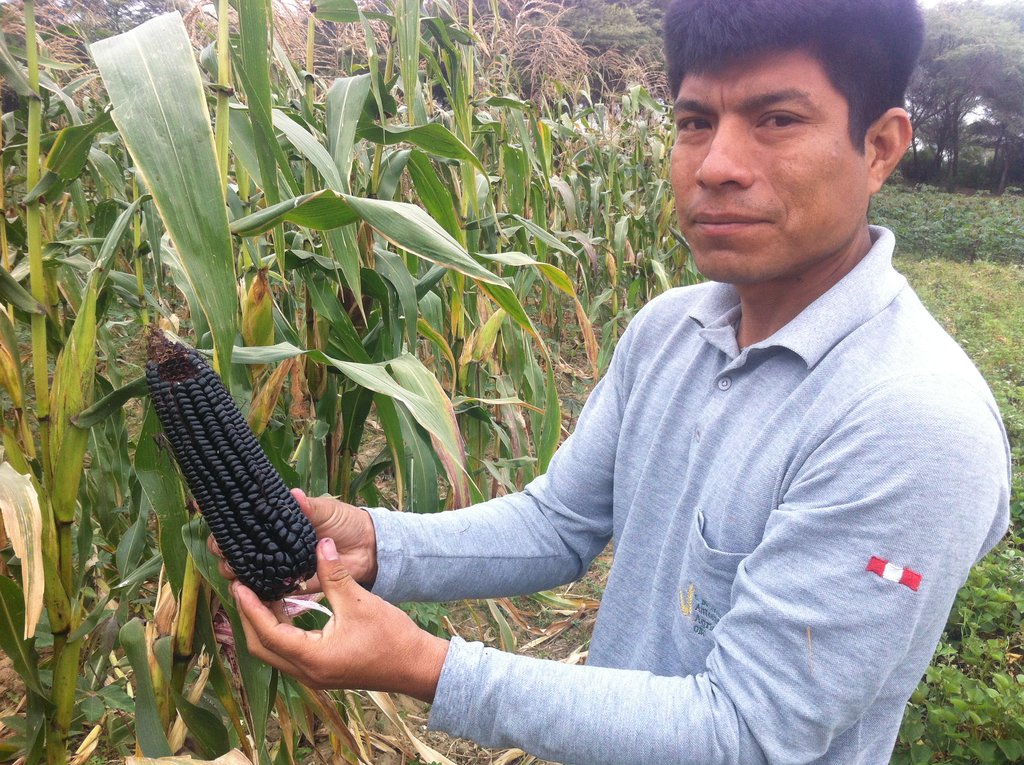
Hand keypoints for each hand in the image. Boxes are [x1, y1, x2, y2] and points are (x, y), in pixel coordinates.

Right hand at [208, 488, 378, 590]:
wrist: (367, 549)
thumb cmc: (345, 522)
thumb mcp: (326, 510)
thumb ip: (308, 507)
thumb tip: (293, 494)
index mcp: (276, 521)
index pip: (242, 522)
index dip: (226, 526)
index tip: (220, 528)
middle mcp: (272, 543)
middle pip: (236, 549)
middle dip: (225, 551)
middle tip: (226, 553)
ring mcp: (277, 564)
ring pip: (245, 570)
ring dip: (235, 571)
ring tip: (234, 571)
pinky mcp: (288, 584)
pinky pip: (266, 589)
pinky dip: (254, 591)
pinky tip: (246, 589)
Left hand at [232, 537, 449, 701]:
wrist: (415, 666)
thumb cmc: (391, 637)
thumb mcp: (359, 601)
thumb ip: (334, 574)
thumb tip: (320, 543)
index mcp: (313, 658)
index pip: (268, 633)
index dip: (250, 608)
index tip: (239, 585)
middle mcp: (307, 672)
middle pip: (262, 648)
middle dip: (249, 618)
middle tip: (243, 588)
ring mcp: (314, 675)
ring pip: (274, 652)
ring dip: (264, 625)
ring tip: (260, 593)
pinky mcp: (322, 671)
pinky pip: (289, 652)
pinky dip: (280, 631)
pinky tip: (286, 608)